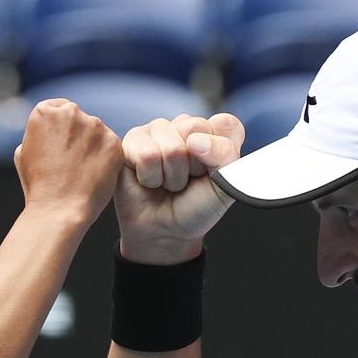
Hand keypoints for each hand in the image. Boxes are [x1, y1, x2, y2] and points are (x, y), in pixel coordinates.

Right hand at [14, 99, 122, 228]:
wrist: (59, 209)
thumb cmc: (38, 186)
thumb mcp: (23, 152)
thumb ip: (38, 133)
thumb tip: (48, 129)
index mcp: (45, 111)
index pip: (58, 109)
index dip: (60, 130)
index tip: (60, 148)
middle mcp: (71, 112)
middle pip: (79, 119)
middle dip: (77, 137)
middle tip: (72, 164)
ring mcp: (94, 125)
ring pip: (97, 133)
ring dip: (93, 147)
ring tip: (82, 173)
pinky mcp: (113, 142)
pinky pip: (111, 147)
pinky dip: (106, 160)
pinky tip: (95, 176)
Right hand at [115, 113, 243, 263]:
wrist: (164, 232)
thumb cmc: (194, 208)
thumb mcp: (224, 187)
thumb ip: (225, 155)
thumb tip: (194, 140)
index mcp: (214, 132)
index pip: (226, 124)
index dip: (221, 154)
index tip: (212, 173)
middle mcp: (186, 125)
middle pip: (195, 128)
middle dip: (192, 166)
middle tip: (186, 180)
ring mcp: (158, 130)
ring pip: (172, 147)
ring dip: (171, 177)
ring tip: (166, 183)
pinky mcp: (132, 140)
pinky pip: (147, 155)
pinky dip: (150, 178)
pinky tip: (148, 181)